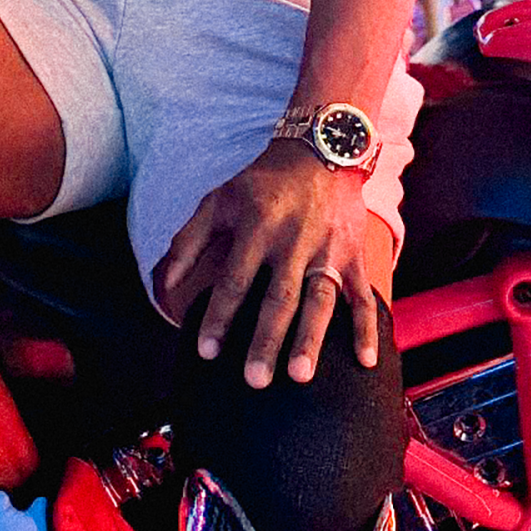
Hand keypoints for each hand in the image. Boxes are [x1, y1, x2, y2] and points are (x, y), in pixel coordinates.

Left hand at [155, 140, 376, 387]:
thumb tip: (162, 285)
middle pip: (279, 297)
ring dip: (311, 338)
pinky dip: (368, 328)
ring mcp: (328, 250)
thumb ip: (188, 242)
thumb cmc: (262, 183)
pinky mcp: (355, 254)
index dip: (219, 316)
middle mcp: (294, 240)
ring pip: (321, 300)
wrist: (321, 150)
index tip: (206, 352)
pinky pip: (363, 295)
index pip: (234, 279)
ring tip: (300, 376)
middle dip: (266, 340)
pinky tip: (366, 361)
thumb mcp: (219, 201)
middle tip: (255, 380)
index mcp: (257, 226)